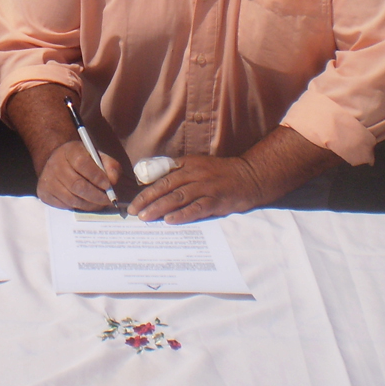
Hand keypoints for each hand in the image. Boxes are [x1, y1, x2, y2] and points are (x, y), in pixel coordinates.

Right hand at [36, 140, 120, 211]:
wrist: (58, 161)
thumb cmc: (82, 160)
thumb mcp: (98, 156)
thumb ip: (110, 166)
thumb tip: (113, 181)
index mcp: (69, 150)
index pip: (82, 163)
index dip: (96, 176)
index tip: (108, 185)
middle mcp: (55, 164)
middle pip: (77, 185)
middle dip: (96, 196)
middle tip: (108, 200)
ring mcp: (47, 179)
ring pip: (71, 198)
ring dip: (89, 204)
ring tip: (99, 203)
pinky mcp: (43, 193)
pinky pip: (64, 205)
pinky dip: (77, 207)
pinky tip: (84, 202)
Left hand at [127, 155, 263, 224]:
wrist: (249, 176)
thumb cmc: (220, 174)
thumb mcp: (198, 166)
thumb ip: (178, 173)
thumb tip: (154, 184)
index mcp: (187, 165)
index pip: (162, 177)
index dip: (146, 190)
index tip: (134, 202)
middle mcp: (195, 174)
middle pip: (166, 186)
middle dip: (148, 199)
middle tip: (135, 212)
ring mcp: (206, 187)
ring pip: (178, 197)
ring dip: (160, 207)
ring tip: (146, 217)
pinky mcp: (216, 200)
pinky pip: (196, 208)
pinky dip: (182, 214)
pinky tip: (170, 220)